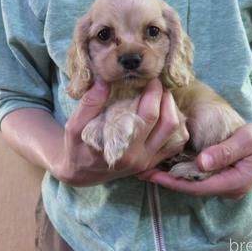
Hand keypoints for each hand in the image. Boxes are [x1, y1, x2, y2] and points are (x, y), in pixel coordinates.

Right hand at [54, 78, 188, 186]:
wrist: (81, 172)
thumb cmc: (76, 147)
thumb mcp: (74, 126)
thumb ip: (90, 103)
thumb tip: (105, 79)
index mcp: (121, 149)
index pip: (148, 116)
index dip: (153, 92)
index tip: (149, 77)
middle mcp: (139, 158)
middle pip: (168, 123)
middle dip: (165, 97)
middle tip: (157, 82)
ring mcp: (148, 162)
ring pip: (177, 134)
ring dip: (174, 111)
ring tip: (162, 96)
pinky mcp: (152, 164)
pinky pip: (175, 145)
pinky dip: (177, 127)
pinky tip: (164, 113)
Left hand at [138, 123, 251, 198]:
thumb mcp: (247, 140)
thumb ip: (225, 151)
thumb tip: (201, 163)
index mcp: (234, 182)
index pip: (197, 186)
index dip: (174, 182)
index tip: (153, 175)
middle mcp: (227, 187)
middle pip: (192, 187)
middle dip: (168, 180)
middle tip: (142, 171)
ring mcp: (225, 183)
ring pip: (194, 183)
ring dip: (172, 176)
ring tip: (149, 168)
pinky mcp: (222, 176)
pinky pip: (199, 177)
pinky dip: (182, 171)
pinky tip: (167, 164)